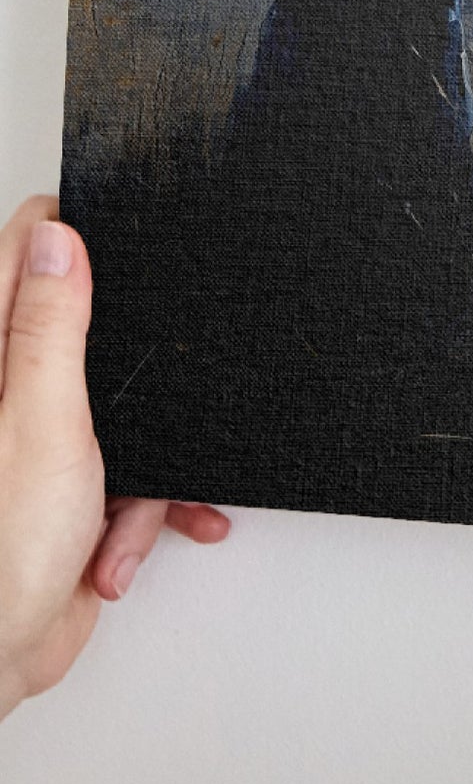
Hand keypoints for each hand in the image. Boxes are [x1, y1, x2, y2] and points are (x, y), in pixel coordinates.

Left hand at [0, 197, 229, 720]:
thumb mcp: (42, 423)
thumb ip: (50, 329)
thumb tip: (56, 241)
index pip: (21, 258)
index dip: (69, 240)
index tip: (114, 241)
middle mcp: (8, 398)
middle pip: (81, 331)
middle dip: (130, 367)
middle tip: (132, 392)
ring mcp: (38, 446)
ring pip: (120, 411)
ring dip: (147, 462)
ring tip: (130, 504)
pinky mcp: (69, 492)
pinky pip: (131, 475)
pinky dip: (144, 509)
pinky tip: (127, 543)